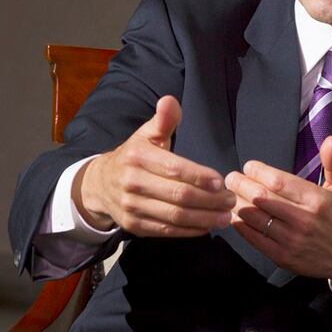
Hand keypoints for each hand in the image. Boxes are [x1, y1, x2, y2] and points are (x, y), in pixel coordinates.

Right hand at [74, 96, 235, 236]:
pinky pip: (166, 231)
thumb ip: (164, 120)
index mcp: (137, 156)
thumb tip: (170, 100)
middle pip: (178, 195)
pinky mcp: (133, 226)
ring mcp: (131, 207)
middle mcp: (132, 182)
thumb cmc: (134, 155)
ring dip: (204, 218)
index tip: (220, 181)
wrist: (100, 184)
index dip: (199, 176)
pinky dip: (189, 231)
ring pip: (174, 216)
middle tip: (231, 201)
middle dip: (209, 200)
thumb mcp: (146, 134)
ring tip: (226, 216)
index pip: (174, 168)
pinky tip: (207, 226)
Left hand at [225, 136, 331, 295]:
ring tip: (231, 193)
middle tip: (231, 177)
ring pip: (255, 218)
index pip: (279, 182)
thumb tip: (330, 140)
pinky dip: (242, 226)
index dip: (259, 172)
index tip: (249, 166)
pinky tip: (235, 216)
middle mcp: (303, 220)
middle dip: (242, 185)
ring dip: (238, 203)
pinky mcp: (283, 257)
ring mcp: (291, 240)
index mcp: (317, 200)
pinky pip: (255, 239)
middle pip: (262, 199)